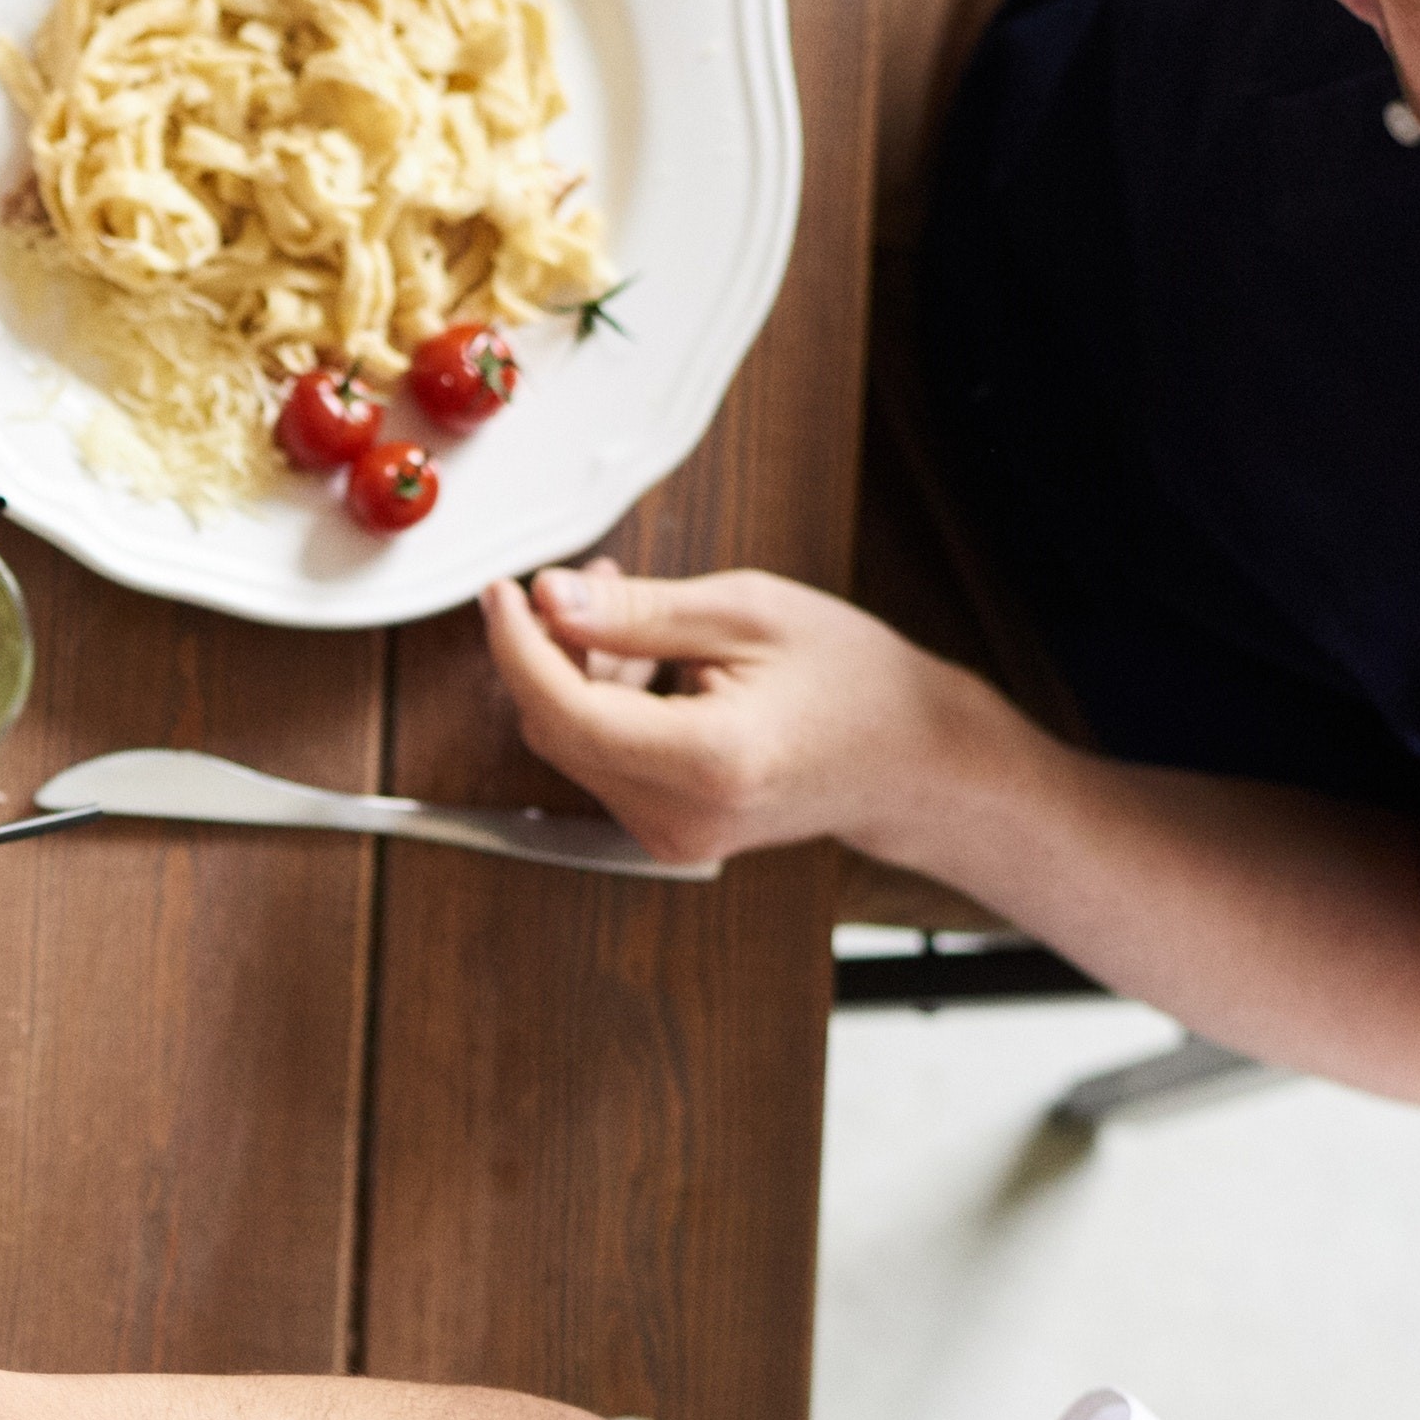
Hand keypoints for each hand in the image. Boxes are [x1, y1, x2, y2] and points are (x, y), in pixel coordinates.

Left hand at [475, 563, 998, 872]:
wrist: (914, 760)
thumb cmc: (855, 681)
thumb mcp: (749, 613)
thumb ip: (638, 612)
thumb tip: (549, 600)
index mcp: (708, 762)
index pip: (566, 711)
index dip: (520, 646)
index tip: (505, 592)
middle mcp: (680, 817)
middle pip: (558, 730)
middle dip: (549, 651)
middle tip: (578, 581)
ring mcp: (672, 837)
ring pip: (574, 746)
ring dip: (577, 674)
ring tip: (627, 606)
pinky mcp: (668, 833)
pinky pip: (603, 762)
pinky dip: (603, 707)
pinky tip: (643, 660)